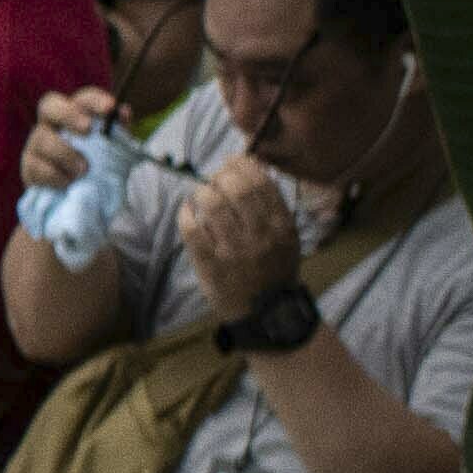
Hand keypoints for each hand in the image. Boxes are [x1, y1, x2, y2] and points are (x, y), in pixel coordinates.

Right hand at [17, 84, 123, 194]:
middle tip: (87, 129)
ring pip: (43, 139)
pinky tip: (68, 182)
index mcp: (76, 114)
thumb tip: (123, 112)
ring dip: (64, 153)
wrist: (80, 194)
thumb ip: (118, 130)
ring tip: (83, 170)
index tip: (109, 107)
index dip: (94, 100)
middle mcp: (52, 123)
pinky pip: (37, 167)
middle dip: (68, 115)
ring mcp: (36, 143)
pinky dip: (55, 175)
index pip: (82, 99)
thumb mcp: (114, 148)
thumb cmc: (98, 163)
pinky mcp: (29, 166)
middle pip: (49, 106)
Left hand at [180, 147, 304, 314]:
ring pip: (212, 204)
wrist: (266, 312)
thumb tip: (252, 170)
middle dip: (221, 174)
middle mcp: (260, 236)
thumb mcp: (287, 239)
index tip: (231, 161)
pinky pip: (191, 228)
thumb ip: (273, 208)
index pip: (262, 182)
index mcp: (281, 226)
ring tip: (201, 194)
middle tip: (214, 177)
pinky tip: (187, 210)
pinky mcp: (210, 263)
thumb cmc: (274, 269)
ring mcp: (234, 250)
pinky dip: (185, 212)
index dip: (242, 164)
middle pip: (236, 188)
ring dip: (202, 191)